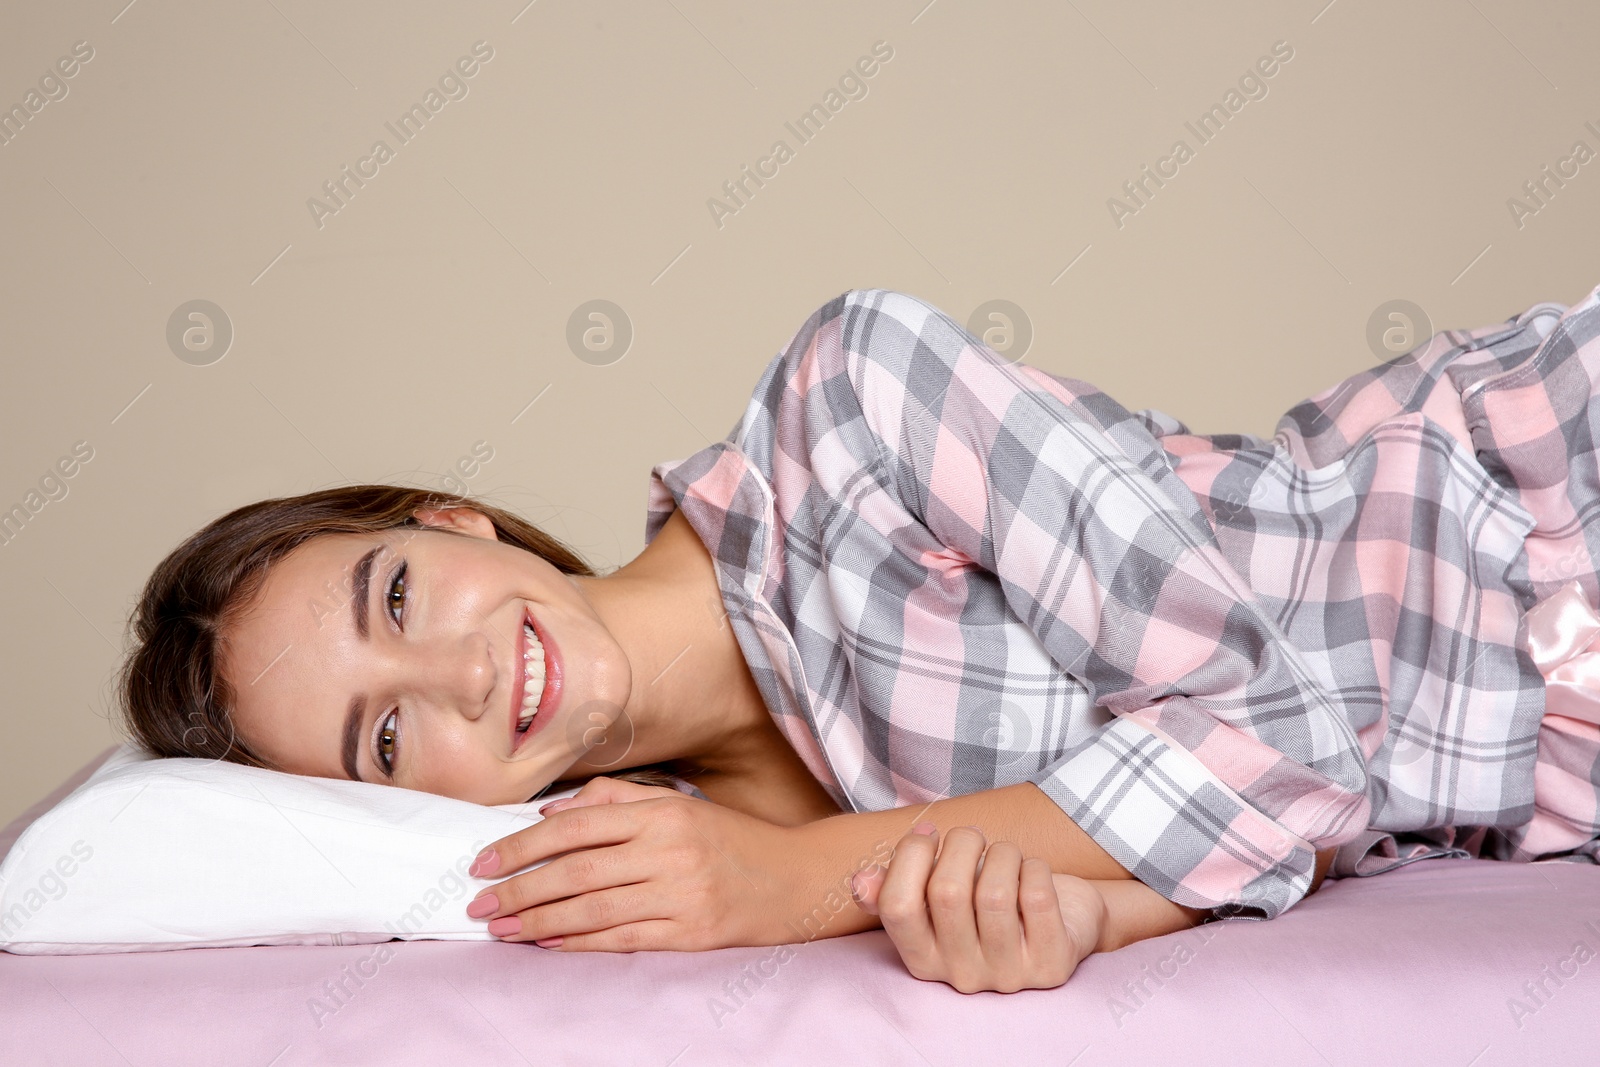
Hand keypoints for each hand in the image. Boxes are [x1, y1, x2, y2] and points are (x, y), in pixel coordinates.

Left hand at [464, 776, 802, 951]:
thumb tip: (551, 814)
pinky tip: (549, 944)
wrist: (797, 878)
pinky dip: (580, 944)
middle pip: (576, 871)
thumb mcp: (679, 805)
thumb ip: (617, 801)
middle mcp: (670, 850)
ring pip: (593, 910)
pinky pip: (623, 940)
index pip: (575, 826)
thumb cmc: (730, 840)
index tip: (483, 861)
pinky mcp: (692, 933)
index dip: (522, 845)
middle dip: (519, 889)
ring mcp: (681, 894)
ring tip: (501, 930)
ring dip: (539, 922)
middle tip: (478, 904)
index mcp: (662, 812)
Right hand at [850, 821, 1105, 993]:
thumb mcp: (938, 895)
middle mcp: (961, 976)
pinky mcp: (1052, 967)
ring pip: (995, 894)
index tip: (928, 834)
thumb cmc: (989, 900)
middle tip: (973, 837)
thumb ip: (895, 888)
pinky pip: (1038, 898)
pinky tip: (1033, 871)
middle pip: (946, 893)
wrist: (1063, 922)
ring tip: (1006, 853)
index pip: (898, 907)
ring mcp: (1008, 977)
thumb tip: (862, 883)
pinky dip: (1035, 868)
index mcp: (923, 959)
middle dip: (961, 844)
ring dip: (1002, 854)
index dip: (910, 855)